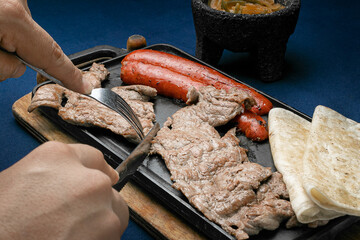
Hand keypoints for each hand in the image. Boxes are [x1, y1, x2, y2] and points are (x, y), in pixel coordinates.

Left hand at [0, 0, 91, 93]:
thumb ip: (4, 69)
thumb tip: (15, 67)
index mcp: (12, 19)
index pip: (52, 56)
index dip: (70, 74)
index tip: (84, 86)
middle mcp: (14, 3)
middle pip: (33, 43)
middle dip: (19, 55)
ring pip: (20, 31)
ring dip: (7, 39)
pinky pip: (11, 19)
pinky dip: (3, 27)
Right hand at [0, 141, 128, 239]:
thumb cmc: (0, 225)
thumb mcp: (14, 182)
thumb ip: (49, 173)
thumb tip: (68, 178)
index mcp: (57, 158)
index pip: (92, 157)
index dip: (95, 170)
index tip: (103, 177)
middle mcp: (85, 177)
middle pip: (104, 185)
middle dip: (95, 199)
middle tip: (73, 218)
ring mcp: (100, 204)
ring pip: (114, 210)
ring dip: (100, 221)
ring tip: (71, 234)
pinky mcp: (109, 231)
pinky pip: (113, 233)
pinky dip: (100, 239)